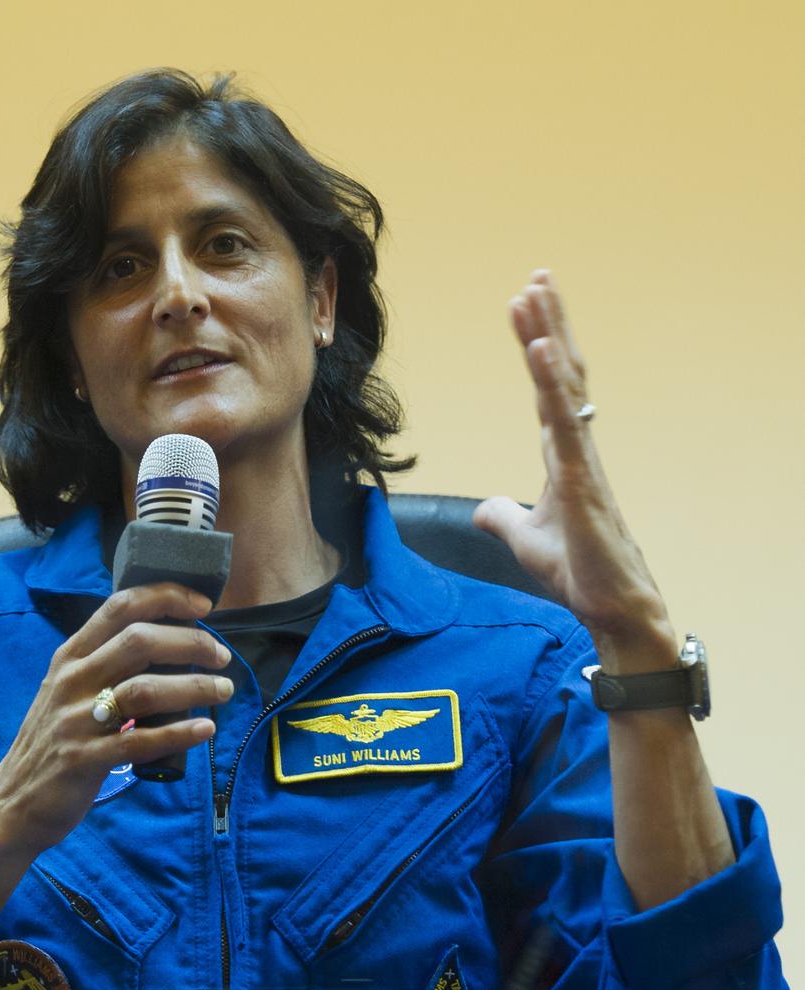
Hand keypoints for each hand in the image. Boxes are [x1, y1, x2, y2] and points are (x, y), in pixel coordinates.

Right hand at [0, 582, 232, 854]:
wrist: (12, 802)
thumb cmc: (52, 743)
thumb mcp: (67, 691)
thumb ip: (104, 664)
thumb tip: (165, 643)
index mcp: (70, 657)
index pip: (119, 606)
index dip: (166, 598)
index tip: (202, 606)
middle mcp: (72, 681)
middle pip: (139, 641)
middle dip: (191, 643)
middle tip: (221, 656)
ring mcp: (76, 720)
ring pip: (145, 689)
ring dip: (194, 687)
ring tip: (224, 690)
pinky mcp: (84, 760)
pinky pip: (140, 741)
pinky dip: (180, 733)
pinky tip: (206, 729)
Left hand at [473, 271, 676, 665]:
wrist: (610, 608)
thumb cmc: (580, 571)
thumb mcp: (525, 538)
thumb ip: (504, 518)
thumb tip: (484, 508)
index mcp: (563, 456)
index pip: (547, 391)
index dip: (535, 348)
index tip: (524, 307)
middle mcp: (576, 449)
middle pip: (559, 374)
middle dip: (547, 323)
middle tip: (536, 277)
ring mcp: (580, 462)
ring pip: (563, 387)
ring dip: (547, 336)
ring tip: (534, 291)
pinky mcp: (580, 482)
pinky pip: (563, 423)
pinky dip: (550, 383)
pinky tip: (539, 349)